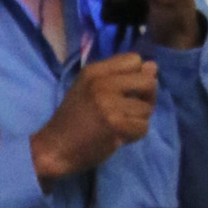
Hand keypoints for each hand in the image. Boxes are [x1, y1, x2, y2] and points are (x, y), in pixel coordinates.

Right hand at [31, 53, 159, 183]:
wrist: (54, 148)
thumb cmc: (73, 119)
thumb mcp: (90, 89)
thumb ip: (120, 76)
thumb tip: (153, 67)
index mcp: (94, 71)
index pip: (135, 60)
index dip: (136, 76)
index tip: (125, 91)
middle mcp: (102, 83)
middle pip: (148, 81)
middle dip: (146, 98)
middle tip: (130, 111)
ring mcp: (109, 103)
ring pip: (147, 108)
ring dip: (138, 121)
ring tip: (119, 125)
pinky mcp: (115, 124)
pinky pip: (143, 127)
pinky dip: (134, 136)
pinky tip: (118, 136)